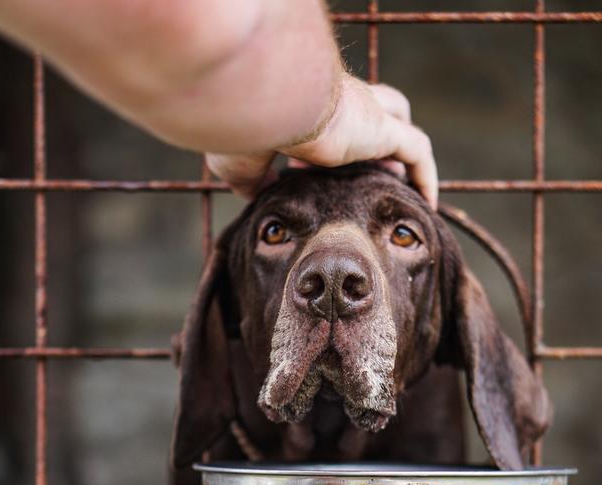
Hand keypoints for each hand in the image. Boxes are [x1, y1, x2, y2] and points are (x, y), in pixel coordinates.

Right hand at [206, 76, 437, 207]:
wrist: (259, 101)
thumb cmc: (240, 127)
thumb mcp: (240, 162)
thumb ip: (253, 179)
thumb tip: (257, 194)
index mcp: (302, 103)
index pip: (321, 116)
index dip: (321, 145)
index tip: (306, 174)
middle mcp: (336, 99)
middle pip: (365, 108)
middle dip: (370, 138)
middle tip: (369, 176)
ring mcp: (363, 110)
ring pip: (397, 121)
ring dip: (399, 152)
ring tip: (401, 190)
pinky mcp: (380, 127)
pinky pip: (416, 150)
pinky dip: (424, 174)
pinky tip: (427, 202)